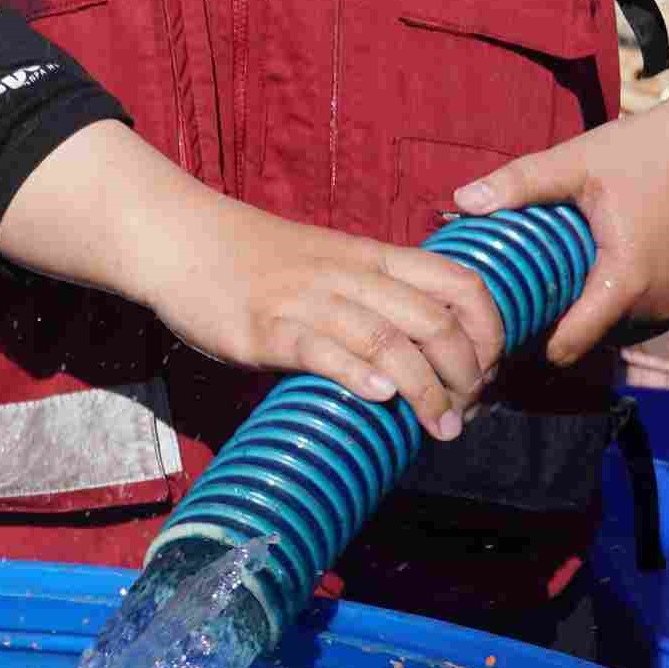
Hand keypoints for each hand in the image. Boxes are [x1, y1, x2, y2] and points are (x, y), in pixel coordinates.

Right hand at [127, 196, 506, 440]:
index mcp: (370, 256)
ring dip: (426, 392)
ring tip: (440, 428)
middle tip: (465, 413)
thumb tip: (419, 356)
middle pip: (434, 321)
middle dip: (466, 375)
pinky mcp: (265, 328)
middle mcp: (347, 275)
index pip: (458, 282)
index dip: (489, 329)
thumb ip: (369, 296)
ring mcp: (307, 300)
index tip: (488, 369)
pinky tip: (378, 398)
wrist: (179, 239)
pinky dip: (357, 375)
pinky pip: (321, 350)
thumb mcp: (327, 262)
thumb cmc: (255, 261)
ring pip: (388, 341)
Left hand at [450, 27, 668, 367]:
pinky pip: (651, 314)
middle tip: (517, 297)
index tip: (498, 324)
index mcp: (627, 282)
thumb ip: (519, 185)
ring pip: (622, 331)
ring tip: (554, 280)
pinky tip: (599, 267)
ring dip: (591, 314)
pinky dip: (624, 302)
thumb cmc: (653, 148)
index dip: (527, 343)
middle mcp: (663, 306)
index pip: (567, 348)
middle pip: (592, 342)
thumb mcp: (578, 161)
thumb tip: (459, 201)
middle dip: (554, 326)